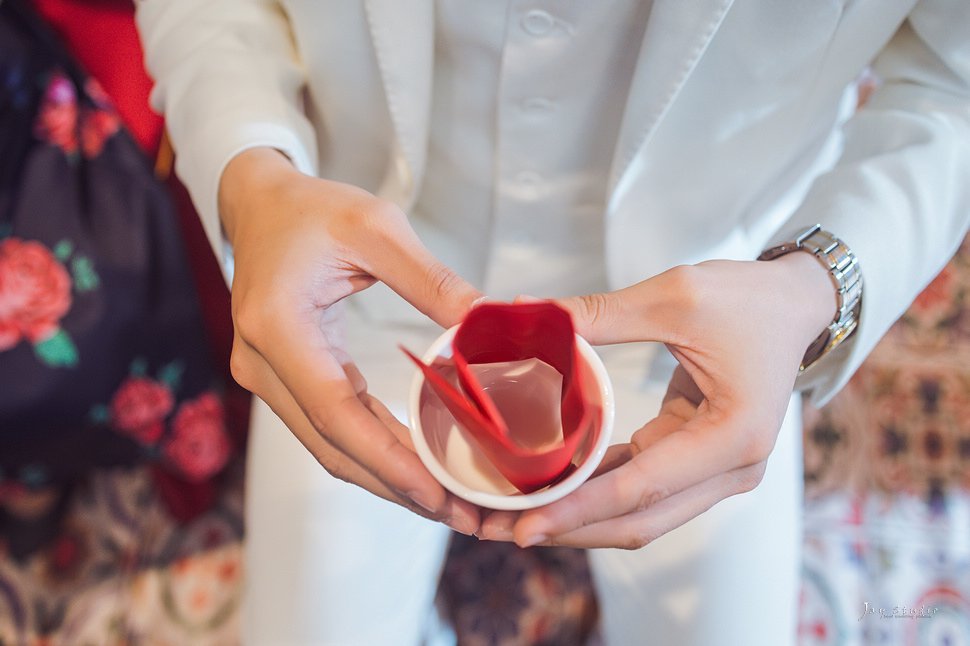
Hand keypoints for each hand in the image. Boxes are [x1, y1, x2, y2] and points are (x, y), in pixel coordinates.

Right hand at [220, 148, 482, 533]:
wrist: (259, 205)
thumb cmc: (312, 209)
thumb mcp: (376, 228)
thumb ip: (431, 279)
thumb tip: (489, 323)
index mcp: (279, 327)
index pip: (336, 412)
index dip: (388, 461)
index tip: (438, 494)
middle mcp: (263, 365)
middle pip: (334, 447)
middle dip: (398, 487)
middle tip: (462, 515)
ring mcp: (267, 378)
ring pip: (331, 447)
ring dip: (388, 478)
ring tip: (450, 503)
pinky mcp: (283, 380)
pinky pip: (331, 427)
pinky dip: (373, 452)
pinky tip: (417, 465)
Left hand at [479, 254, 834, 547]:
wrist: (794, 305)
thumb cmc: (746, 298)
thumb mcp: (674, 296)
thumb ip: (602, 314)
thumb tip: (529, 316)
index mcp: (734, 437)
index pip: (642, 487)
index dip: (579, 509)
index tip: (524, 526)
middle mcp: (732, 469)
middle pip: (639, 519)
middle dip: (569, 528)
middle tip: (502, 530)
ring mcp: (717, 472)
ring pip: (638, 512)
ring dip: (578, 516)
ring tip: (512, 516)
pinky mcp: (699, 461)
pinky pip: (640, 486)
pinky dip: (596, 490)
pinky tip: (548, 486)